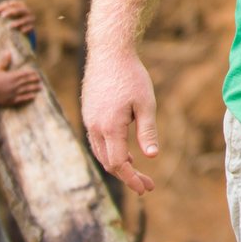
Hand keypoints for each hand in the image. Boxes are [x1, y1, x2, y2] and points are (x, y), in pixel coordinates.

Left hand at [0, 0, 35, 34]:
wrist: (20, 30)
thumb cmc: (9, 20)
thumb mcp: (5, 15)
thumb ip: (0, 13)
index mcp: (19, 5)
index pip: (12, 3)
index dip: (3, 6)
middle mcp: (26, 11)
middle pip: (20, 9)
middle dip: (11, 12)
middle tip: (2, 16)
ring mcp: (30, 18)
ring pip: (26, 19)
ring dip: (19, 22)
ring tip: (10, 26)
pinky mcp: (32, 27)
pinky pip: (30, 27)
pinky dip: (26, 28)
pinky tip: (21, 31)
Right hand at [0, 51, 41, 107]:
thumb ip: (5, 61)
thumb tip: (8, 51)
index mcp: (12, 76)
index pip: (25, 74)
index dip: (32, 73)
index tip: (36, 73)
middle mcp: (14, 84)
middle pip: (27, 81)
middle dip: (34, 80)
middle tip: (40, 80)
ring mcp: (12, 92)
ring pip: (26, 90)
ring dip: (34, 89)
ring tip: (40, 88)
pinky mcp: (10, 100)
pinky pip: (21, 99)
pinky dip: (28, 97)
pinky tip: (33, 96)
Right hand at [83, 45, 160, 193]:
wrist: (109, 53)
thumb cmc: (131, 76)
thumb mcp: (146, 103)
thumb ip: (147, 131)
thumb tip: (151, 157)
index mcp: (110, 128)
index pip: (118, 164)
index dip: (132, 179)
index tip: (146, 188)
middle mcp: (95, 127)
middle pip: (108, 162)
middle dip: (127, 176)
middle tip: (147, 185)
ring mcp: (89, 120)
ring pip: (101, 153)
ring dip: (118, 164)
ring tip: (137, 170)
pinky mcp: (89, 114)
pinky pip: (98, 141)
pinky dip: (111, 151)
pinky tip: (126, 151)